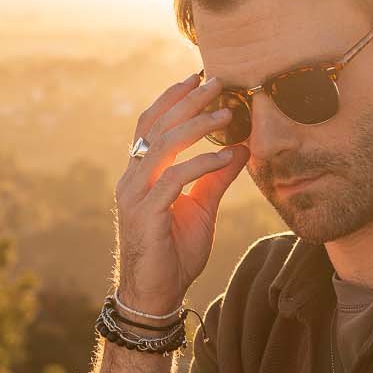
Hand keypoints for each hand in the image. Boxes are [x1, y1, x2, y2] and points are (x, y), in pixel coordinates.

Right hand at [112, 71, 249, 314]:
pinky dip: (202, 164)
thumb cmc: (174, 253)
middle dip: (187, 101)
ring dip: (197, 126)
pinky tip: (226, 156)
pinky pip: (175, 179)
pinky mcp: (146, 213)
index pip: (152, 124)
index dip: (172, 99)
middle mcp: (132, 177)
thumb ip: (216, 177)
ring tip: (226, 114)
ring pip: (164, 146)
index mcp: (140, 173)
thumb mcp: (202, 208)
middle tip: (216, 82)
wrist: (155, 295)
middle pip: (157, 126)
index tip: (197, 78)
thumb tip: (241, 149)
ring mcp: (135, 194)